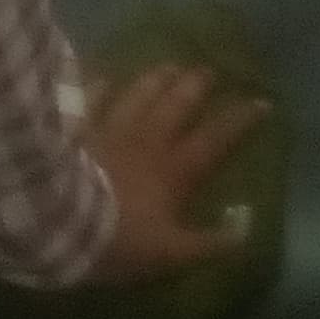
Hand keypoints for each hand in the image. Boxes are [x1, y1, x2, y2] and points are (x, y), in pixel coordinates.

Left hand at [86, 64, 269, 284]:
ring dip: (156, 79)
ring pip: (139, 96)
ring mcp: (110, 129)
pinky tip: (105, 75)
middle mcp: (148, 141)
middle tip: (209, 69)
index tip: (261, 102)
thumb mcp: (169, 254)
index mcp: (175, 170)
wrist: (58, 221)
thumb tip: (246, 230)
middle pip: (177, 106)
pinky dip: (99, 86)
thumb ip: (208, 242)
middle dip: (196, 86)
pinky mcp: (77, 129)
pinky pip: (90, 100)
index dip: (239, 120)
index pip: (215, 139)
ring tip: (170, 65)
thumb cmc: (118, 240)